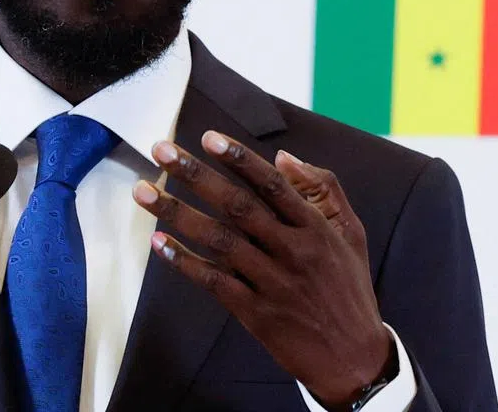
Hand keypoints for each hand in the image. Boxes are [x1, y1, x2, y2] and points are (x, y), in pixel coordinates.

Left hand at [132, 131, 391, 407]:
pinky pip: (214, 282)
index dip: (240, 158)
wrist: (355, 359)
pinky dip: (185, 262)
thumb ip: (323, 189)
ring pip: (218, 240)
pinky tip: (159, 243)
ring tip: (142, 191)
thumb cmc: (348, 286)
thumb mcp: (350, 233)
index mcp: (316, 228)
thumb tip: (283, 156)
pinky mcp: (256, 313)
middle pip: (237, 205)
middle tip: (161, 150)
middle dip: (196, 174)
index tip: (208, 137)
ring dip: (176, 213)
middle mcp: (293, 251)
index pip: (273, 184)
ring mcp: (272, 283)